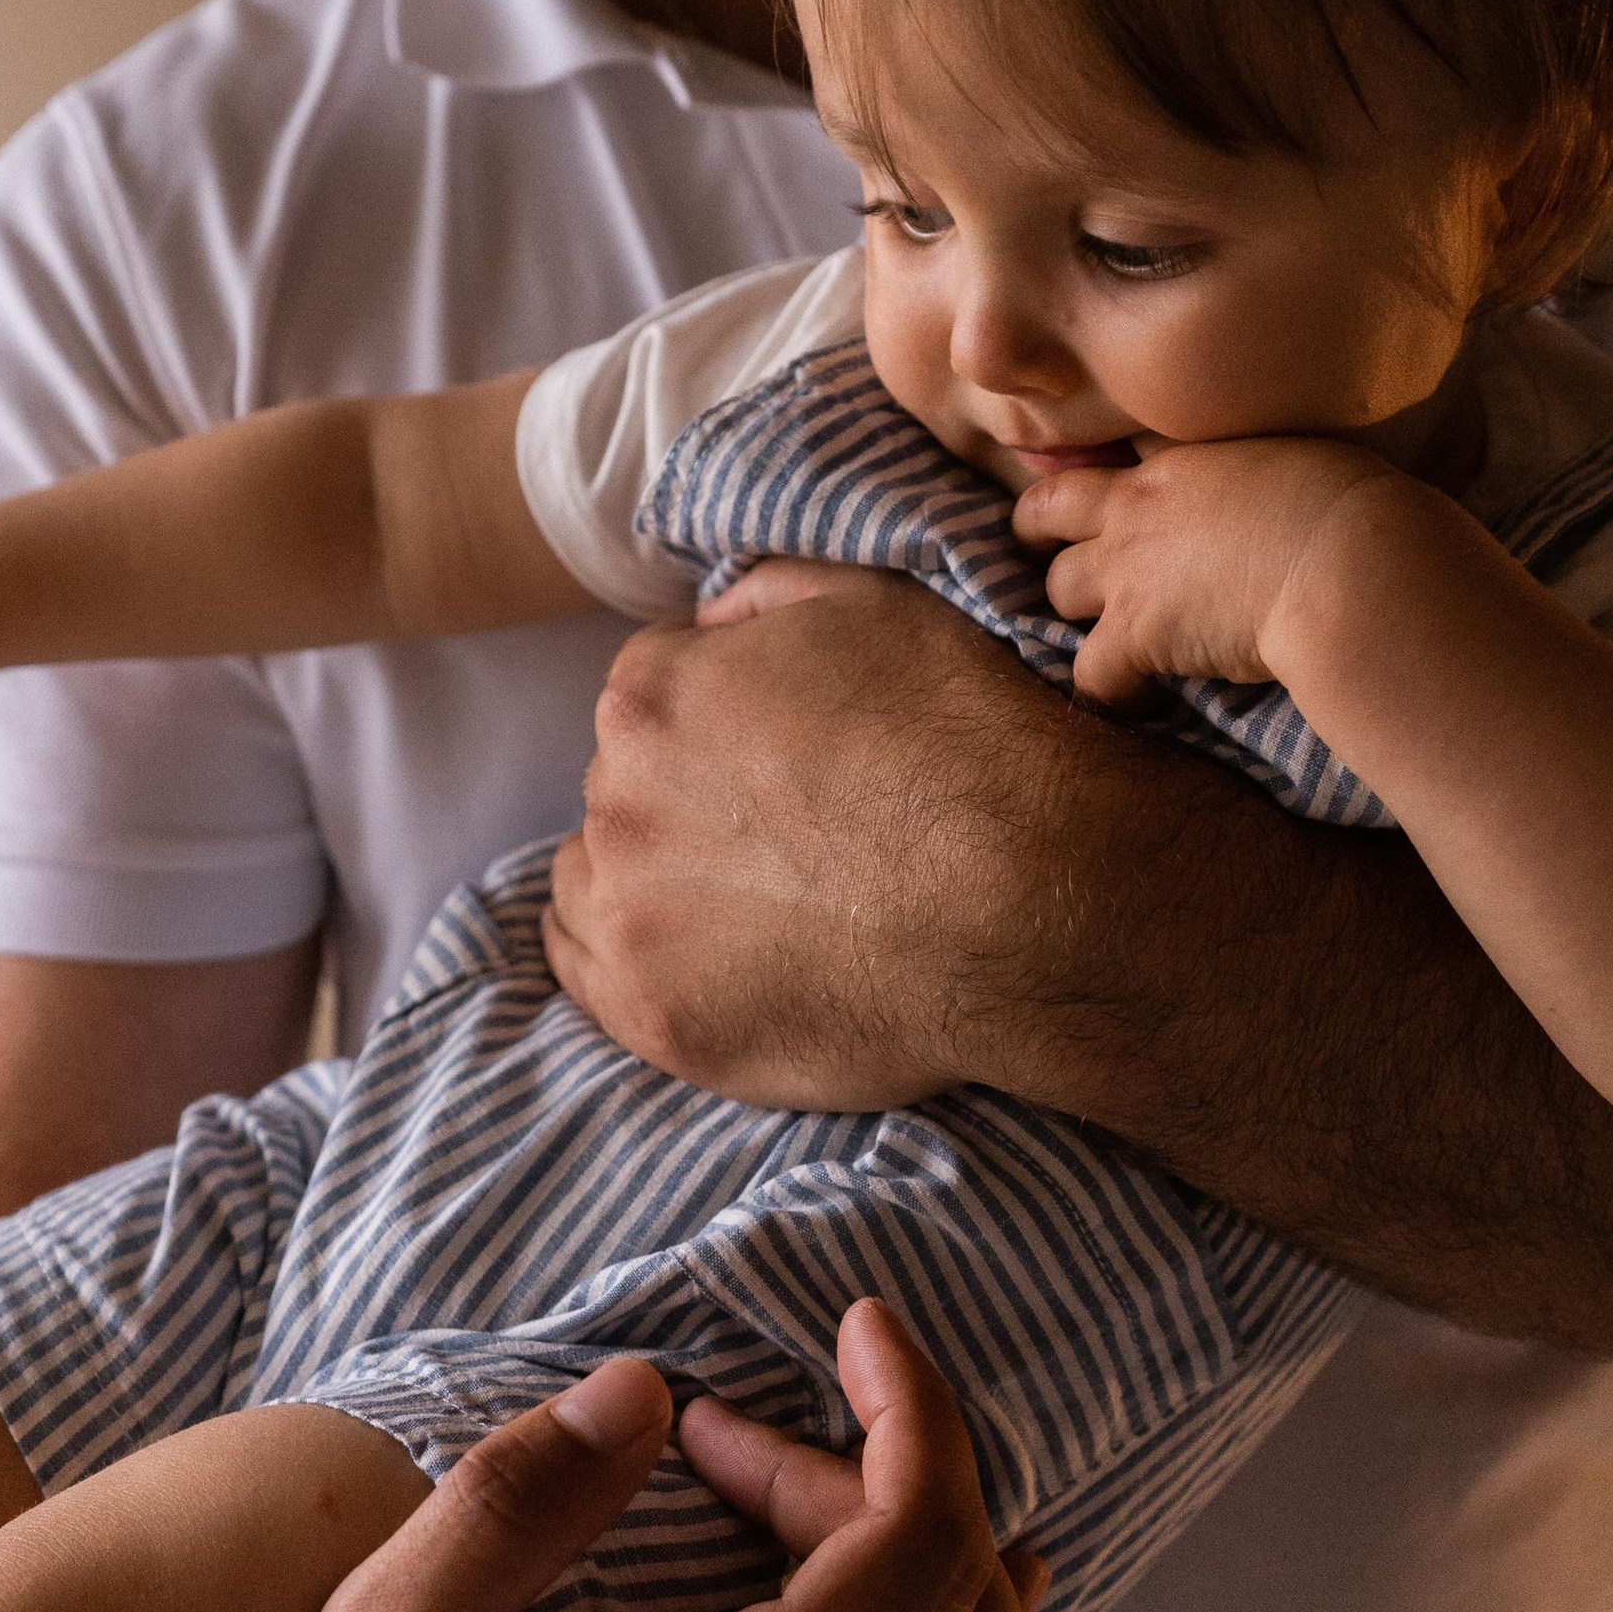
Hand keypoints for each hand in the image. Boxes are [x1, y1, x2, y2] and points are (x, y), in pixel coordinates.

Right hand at [218, 1301, 1044, 1611]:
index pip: (918, 1555)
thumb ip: (518, 1501)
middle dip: (872, 1475)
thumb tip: (647, 1387)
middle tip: (718, 1438)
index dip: (917, 1414)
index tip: (859, 1323)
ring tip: (817, 1486)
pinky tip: (877, 1595)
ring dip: (935, 1567)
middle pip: (953, 1608)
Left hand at [540, 562, 1087, 1107]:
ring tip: (751, 906)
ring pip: (593, 878)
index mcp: (653, 692)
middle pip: (624, 786)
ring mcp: (625, 914)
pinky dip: (627, 959)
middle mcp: (615, 797)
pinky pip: (581, 974)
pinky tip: (695, 960)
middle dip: (687, 800)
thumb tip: (708, 619)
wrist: (1030, 905)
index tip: (782, 759)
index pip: (655, 690)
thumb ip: (766, 596)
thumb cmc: (966, 744)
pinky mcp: (647, 1015)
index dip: (724, 720)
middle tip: (787, 837)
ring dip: (648, 881)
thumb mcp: (880, 605)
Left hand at [1011, 435, 1394, 703]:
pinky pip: (1090, 675)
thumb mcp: (1312, 460)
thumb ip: (1283, 472)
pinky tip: (1136, 706)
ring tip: (1102, 634)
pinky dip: (1107, 695)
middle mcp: (1140, 507)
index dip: (1112, 472)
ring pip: (1060, 588)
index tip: (1114, 489)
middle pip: (1049, 506)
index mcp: (1183, 459)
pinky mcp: (1135, 635)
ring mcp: (1129, 570)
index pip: (1121, 450)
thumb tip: (1311, 488)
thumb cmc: (1356, 509)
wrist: (1347, 562)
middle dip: (1038, 528)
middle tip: (1043, 549)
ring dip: (1075, 613)